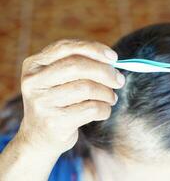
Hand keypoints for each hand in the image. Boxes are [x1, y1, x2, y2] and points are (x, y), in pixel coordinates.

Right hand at [19, 39, 125, 154]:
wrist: (40, 137)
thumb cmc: (58, 102)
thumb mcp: (60, 80)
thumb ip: (80, 65)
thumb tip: (112, 62)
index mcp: (34, 65)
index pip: (66, 47)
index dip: (93, 49)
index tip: (113, 57)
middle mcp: (34, 82)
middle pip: (76, 66)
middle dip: (105, 72)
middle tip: (119, 80)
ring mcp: (42, 103)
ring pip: (86, 88)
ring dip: (107, 93)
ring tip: (111, 98)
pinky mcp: (54, 122)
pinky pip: (91, 109)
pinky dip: (104, 109)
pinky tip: (104, 110)